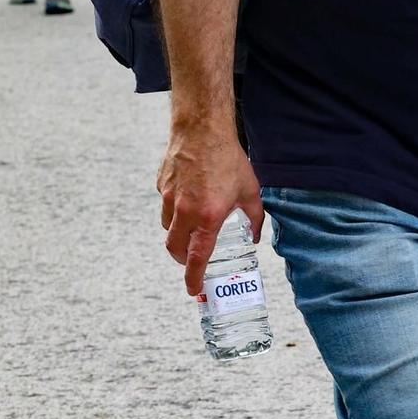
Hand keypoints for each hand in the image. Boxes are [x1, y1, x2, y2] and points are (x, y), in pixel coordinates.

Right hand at [157, 123, 262, 297]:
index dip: (194, 278)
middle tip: (192, 259)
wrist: (203, 129)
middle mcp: (185, 211)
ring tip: (194, 225)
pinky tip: (190, 196)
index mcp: (208, 216)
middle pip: (174, 248)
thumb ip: (254, 218)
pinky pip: (166, 206)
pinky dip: (175, 209)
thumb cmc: (229, 159)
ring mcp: (169, 198)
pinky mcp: (162, 185)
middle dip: (182, 259)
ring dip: (178, 234)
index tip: (194, 289)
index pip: (197, 258)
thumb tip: (255, 237)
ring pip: (167, 227)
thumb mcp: (251, 190)